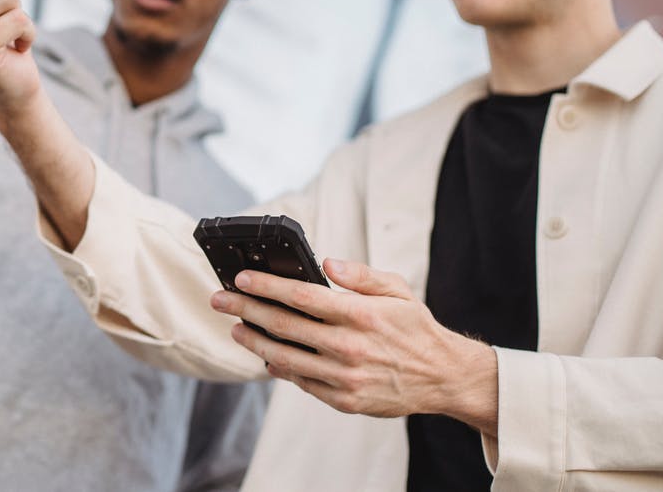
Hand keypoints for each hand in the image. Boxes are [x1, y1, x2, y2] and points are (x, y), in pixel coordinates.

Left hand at [210, 258, 498, 435]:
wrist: (443, 377)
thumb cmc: (415, 328)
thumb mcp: (398, 291)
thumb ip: (361, 275)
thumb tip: (327, 263)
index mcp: (361, 314)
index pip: (300, 296)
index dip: (265, 286)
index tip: (240, 278)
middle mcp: (349, 346)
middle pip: (283, 325)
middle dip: (244, 309)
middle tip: (219, 299)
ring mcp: (344, 376)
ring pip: (284, 357)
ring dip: (253, 340)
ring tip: (235, 327)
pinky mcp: (343, 400)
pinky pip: (301, 382)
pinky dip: (278, 368)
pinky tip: (265, 354)